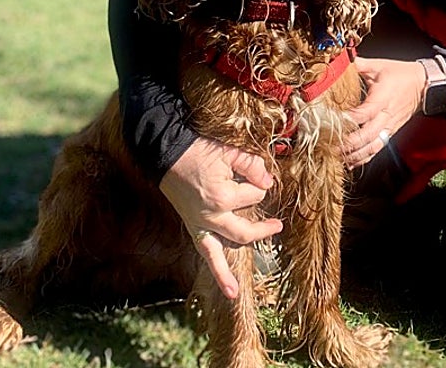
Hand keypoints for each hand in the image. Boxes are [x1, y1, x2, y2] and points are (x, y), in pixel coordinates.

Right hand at [158, 136, 281, 299]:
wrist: (167, 157)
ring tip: (236, 293)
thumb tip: (269, 182)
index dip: (258, 183)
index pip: (255, 196)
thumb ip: (251, 165)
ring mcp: (200, 226)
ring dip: (227, 274)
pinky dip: (216, 271)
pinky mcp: (193, 228)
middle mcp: (211, 217)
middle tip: (278, 225)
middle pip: (246, 230)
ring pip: (219, 254)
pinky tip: (227, 289)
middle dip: (263, 229)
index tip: (253, 173)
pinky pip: (205, 253)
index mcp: (222, 198)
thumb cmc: (198, 152)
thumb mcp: (228, 152)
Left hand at [342, 56, 425, 168]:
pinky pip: (377, 148)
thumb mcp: (379, 65)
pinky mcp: (390, 132)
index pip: (365, 112)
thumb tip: (339, 60)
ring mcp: (389, 126)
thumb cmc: (401, 74)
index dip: (350, 120)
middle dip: (349, 143)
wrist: (424, 85)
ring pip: (373, 146)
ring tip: (338, 157)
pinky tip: (351, 163)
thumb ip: (358, 64)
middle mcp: (386, 115)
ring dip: (355, 154)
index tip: (333, 122)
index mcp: (383, 97)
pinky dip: (364, 158)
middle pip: (368, 135)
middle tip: (330, 146)